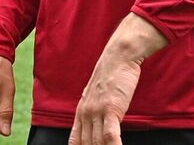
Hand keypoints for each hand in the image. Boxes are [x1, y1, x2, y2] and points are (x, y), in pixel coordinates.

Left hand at [69, 15, 166, 144]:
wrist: (118, 57)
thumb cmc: (111, 76)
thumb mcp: (96, 96)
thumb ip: (93, 112)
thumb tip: (94, 126)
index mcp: (81, 112)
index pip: (75, 141)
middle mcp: (86, 114)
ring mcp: (97, 111)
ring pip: (97, 142)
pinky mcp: (111, 108)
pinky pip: (109, 134)